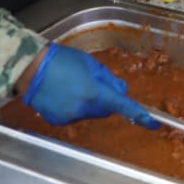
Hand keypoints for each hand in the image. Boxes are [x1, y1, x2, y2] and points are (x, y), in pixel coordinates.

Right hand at [22, 44, 159, 128]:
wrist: (30, 68)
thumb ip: (109, 79)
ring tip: (73, 84)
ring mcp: (70, 117)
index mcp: (94, 92)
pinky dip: (75, 106)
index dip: (139, 115)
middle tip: (94, 82)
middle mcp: (83, 109)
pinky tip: (64, 92)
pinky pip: (76, 114)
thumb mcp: (91, 64)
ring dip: (90, 101)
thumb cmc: (62, 60)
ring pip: (91, 112)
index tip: (153, 123)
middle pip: (106, 109)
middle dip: (106, 99)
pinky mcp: (58, 121)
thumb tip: (122, 91)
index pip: (123, 106)